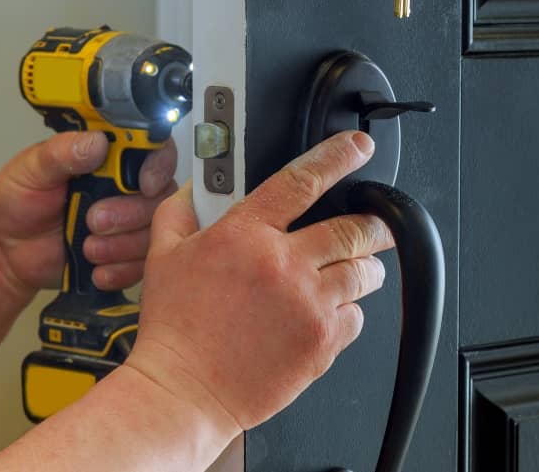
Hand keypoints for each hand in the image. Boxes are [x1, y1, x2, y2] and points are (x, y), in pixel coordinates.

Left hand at [0, 131, 178, 299]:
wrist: (2, 253)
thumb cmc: (13, 204)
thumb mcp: (30, 170)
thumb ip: (62, 152)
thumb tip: (96, 142)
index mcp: (107, 156)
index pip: (153, 149)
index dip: (158, 166)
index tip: (143, 184)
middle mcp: (124, 186)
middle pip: (160, 195)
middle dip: (129, 214)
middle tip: (93, 220)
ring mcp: (128, 221)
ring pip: (154, 231)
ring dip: (123, 245)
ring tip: (88, 248)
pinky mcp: (125, 253)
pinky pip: (143, 263)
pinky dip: (120, 269)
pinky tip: (95, 268)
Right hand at [125, 131, 393, 434]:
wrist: (182, 391)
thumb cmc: (173, 329)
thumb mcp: (162, 257)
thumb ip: (180, 212)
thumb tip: (195, 188)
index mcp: (245, 234)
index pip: (302, 180)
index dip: (337, 157)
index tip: (358, 148)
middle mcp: (283, 264)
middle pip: (352, 228)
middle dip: (373, 223)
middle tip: (376, 225)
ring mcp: (307, 304)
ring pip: (363, 272)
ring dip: (365, 266)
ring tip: (356, 271)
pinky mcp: (321, 342)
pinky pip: (357, 316)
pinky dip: (351, 311)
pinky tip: (330, 313)